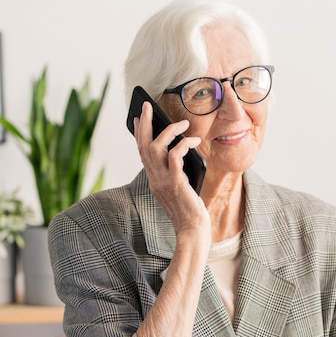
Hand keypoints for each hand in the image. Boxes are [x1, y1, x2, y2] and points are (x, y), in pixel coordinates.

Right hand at [134, 104, 209, 236]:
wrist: (192, 230)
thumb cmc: (189, 211)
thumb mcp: (179, 188)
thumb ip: (175, 173)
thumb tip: (180, 151)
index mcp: (154, 180)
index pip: (142, 153)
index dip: (139, 134)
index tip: (139, 119)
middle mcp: (154, 179)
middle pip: (144, 146)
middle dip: (145, 124)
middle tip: (148, 106)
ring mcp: (163, 181)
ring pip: (156, 147)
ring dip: (169, 131)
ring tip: (183, 123)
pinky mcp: (176, 183)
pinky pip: (175, 156)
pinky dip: (184, 144)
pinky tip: (194, 141)